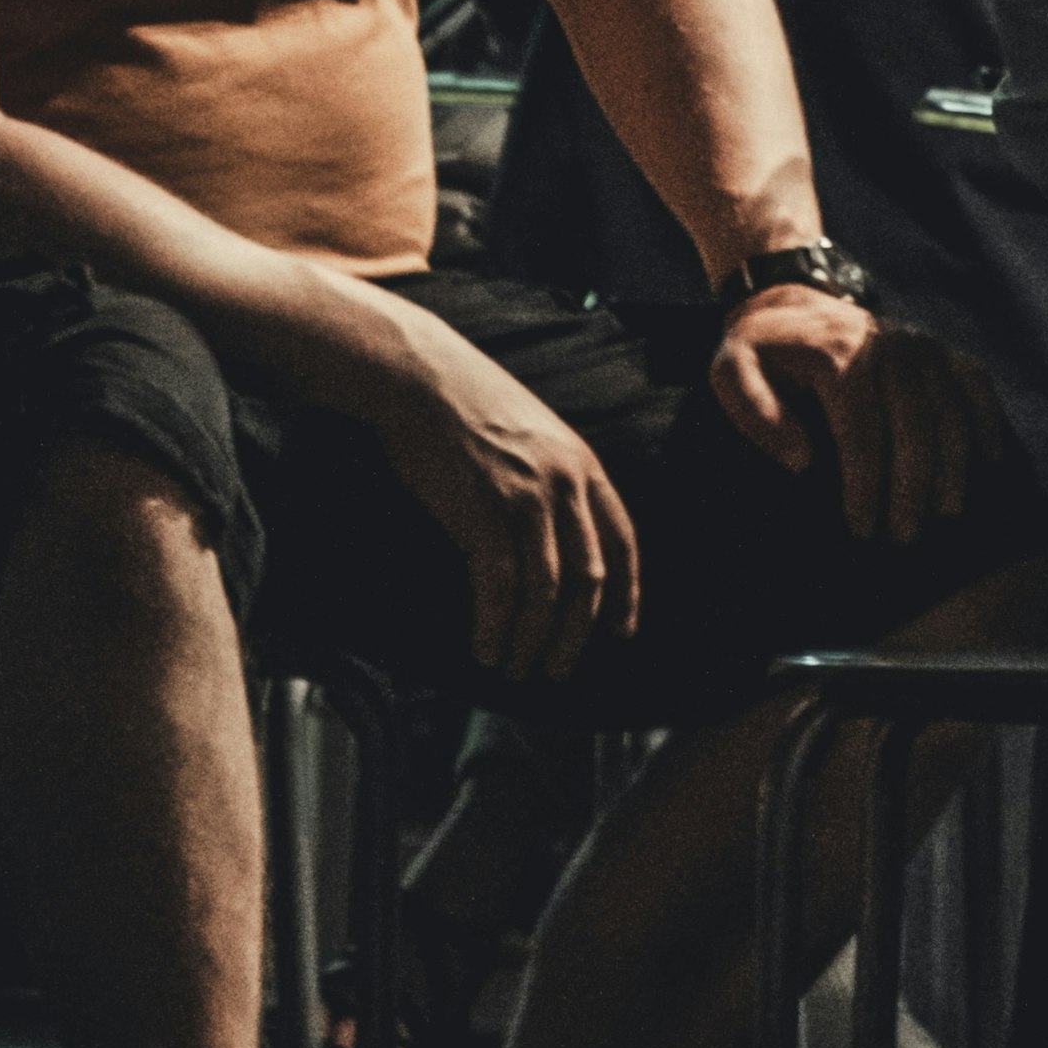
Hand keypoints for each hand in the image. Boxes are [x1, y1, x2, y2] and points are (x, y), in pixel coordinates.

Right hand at [378, 347, 641, 684]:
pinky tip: (484, 647)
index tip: (620, 635)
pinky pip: (499, 588)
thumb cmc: (469, 406)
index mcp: (583, 465)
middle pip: (588, 580)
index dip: (626, 596)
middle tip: (558, 671)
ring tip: (515, 669)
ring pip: (544, 593)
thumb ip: (558, 481)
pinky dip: (494, 627)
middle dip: (576, 635)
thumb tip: (561, 539)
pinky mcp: (481, 513)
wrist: (421, 377)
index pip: (622, 543)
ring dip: (531, 641)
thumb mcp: (537, 435)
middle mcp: (564, 484)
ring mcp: (524, 498)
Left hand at [711, 288, 998, 545]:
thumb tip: (802, 460)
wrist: (794, 300)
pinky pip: (975, 384)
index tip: (862, 528)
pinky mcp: (939, 349)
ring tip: (946, 514)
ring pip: (949, 411)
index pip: (862, 430)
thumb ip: (754, 412)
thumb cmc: (762, 350)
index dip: (865, 484)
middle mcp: (887, 346)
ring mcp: (920, 345)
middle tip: (905, 536)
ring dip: (953, 466)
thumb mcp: (730, 371)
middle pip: (913, 426)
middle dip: (912, 487)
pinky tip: (988, 462)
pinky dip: (986, 421)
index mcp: (838, 356)